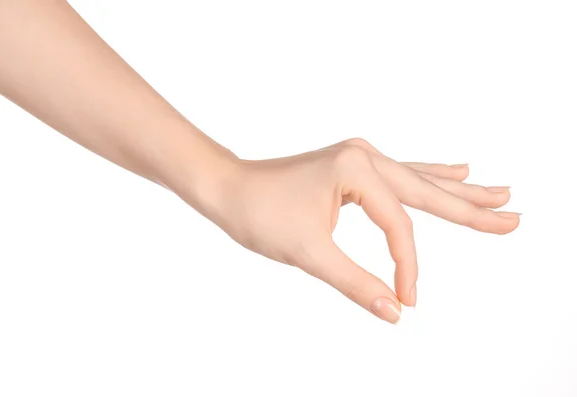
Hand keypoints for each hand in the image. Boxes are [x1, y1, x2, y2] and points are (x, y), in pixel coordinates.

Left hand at [213, 138, 519, 323]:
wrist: (228, 187)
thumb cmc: (259, 212)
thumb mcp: (308, 253)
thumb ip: (355, 282)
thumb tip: (394, 312)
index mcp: (356, 170)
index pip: (399, 225)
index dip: (408, 266)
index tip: (407, 300)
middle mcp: (364, 156)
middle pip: (427, 190)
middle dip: (470, 208)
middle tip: (513, 217)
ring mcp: (359, 157)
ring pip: (419, 179)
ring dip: (457, 190)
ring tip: (496, 193)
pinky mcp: (352, 164)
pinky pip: (401, 173)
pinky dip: (429, 175)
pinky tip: (455, 169)